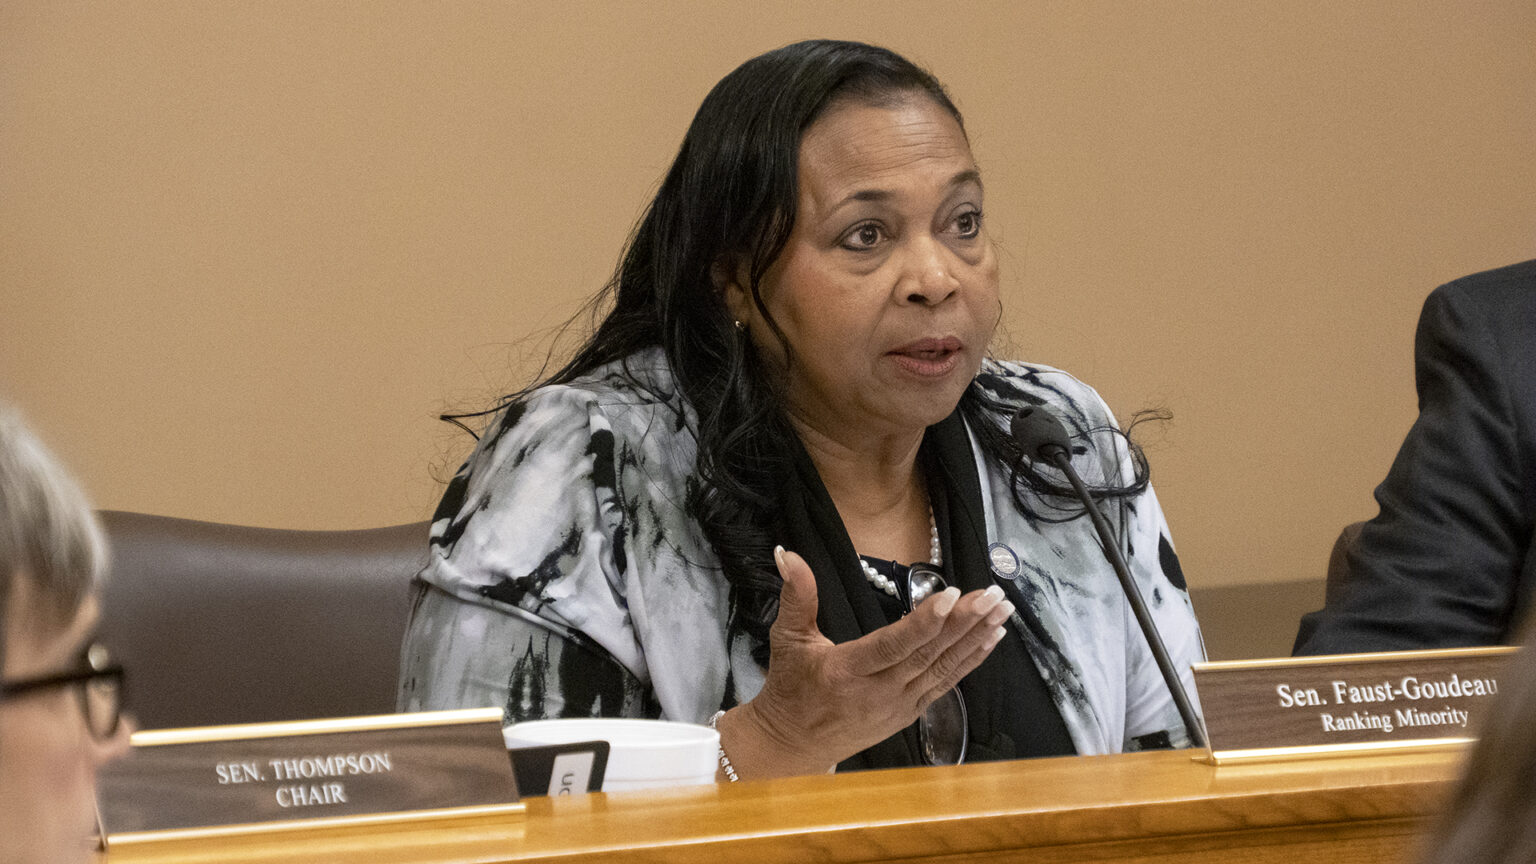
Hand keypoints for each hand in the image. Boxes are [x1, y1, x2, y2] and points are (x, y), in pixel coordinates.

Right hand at [715, 546, 1011, 778]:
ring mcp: (899, 705)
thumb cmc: (790, 687)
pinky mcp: (910, 713)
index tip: (953, 595)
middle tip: (993, 594)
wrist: (794, 745)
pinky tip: (992, 639)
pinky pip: (946, 684)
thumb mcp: (787, 639)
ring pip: (943, 669)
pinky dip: (971, 661)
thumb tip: (789, 553)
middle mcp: (878, 692)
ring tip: (1002, 611)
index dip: (924, 622)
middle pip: (928, 654)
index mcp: (847, 671)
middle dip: (964, 623)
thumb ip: (796, 594)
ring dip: (976, 639)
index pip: (893, 645)